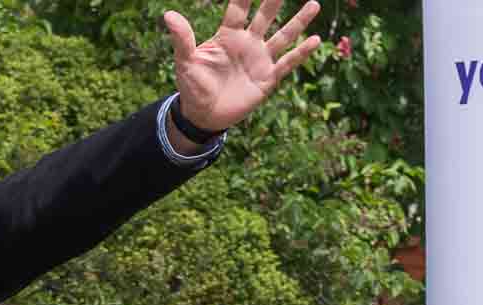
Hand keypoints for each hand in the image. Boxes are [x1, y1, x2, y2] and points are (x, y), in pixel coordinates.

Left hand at [164, 0, 322, 133]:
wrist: (203, 116)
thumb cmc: (193, 86)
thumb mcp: (186, 62)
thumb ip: (182, 39)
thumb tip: (168, 15)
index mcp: (228, 35)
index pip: (239, 7)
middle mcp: (248, 42)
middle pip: (266, 16)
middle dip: (275, 0)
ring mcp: (260, 59)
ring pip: (283, 36)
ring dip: (298, 21)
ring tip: (314, 4)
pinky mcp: (267, 78)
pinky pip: (287, 63)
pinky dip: (301, 53)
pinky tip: (315, 40)